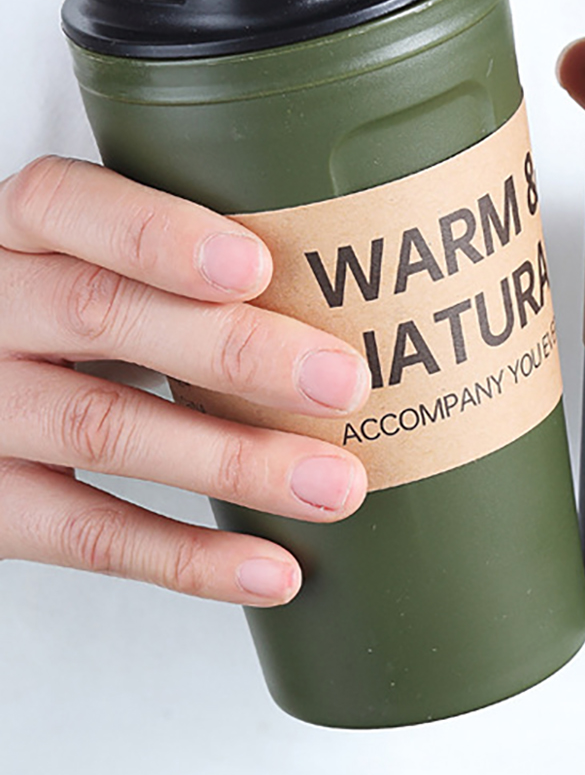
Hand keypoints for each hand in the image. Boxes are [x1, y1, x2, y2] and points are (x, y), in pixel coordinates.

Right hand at [0, 158, 369, 604]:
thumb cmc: (64, 317)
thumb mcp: (89, 262)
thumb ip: (178, 257)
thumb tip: (360, 270)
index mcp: (17, 231)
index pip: (66, 206)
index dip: (159, 235)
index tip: (257, 265)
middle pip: (101, 316)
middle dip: (235, 351)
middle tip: (344, 382)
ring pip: (103, 428)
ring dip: (234, 461)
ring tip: (337, 484)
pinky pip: (84, 536)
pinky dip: (187, 557)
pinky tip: (271, 567)